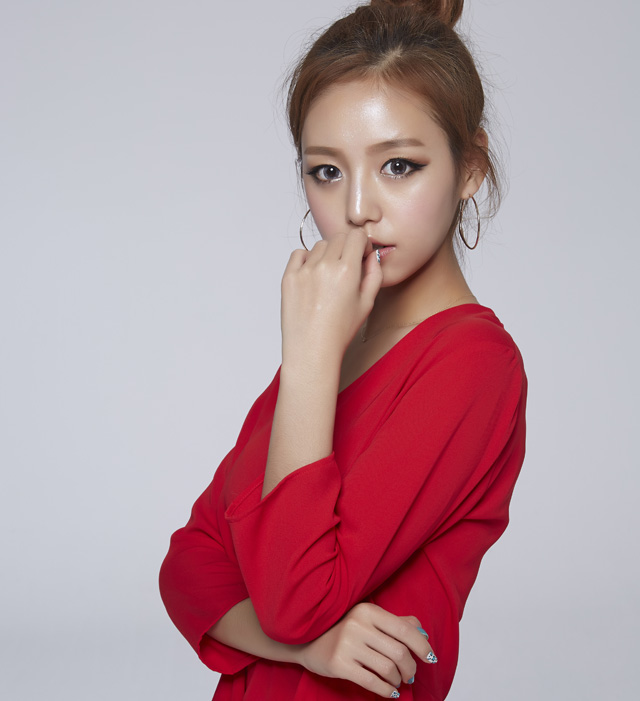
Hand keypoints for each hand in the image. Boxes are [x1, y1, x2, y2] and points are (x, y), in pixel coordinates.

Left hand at [280, 230, 382, 363]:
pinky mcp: (288, 277)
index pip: (357, 236)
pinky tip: (312, 275)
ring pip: (319, 245)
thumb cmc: (339, 331)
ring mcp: (304, 271)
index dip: (363, 244)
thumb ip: (374, 274)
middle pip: (338, 238)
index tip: (362, 255)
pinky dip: (306, 259)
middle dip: (346, 247)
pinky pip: (299, 254)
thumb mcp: (367, 304)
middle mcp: (325, 267)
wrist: (311, 349)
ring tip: (328, 277)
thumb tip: (372, 255)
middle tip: (346, 267)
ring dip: (327, 254)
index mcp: (347, 272)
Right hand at [295, 603, 435, 697]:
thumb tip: (422, 634)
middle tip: (411, 675)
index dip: (422, 647)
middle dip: (411, 668)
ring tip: (397, 681)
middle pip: (399, 652)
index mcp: (368, 610)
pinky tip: (390, 692)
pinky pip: (372, 681)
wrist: (307, 640)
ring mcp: (347, 644)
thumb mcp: (368, 619)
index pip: (405, 630)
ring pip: (388, 668)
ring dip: (398, 680)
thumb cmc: (343, 629)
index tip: (430, 658)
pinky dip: (387, 690)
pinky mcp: (338, 664)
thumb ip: (396, 623)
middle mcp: (358, 624)